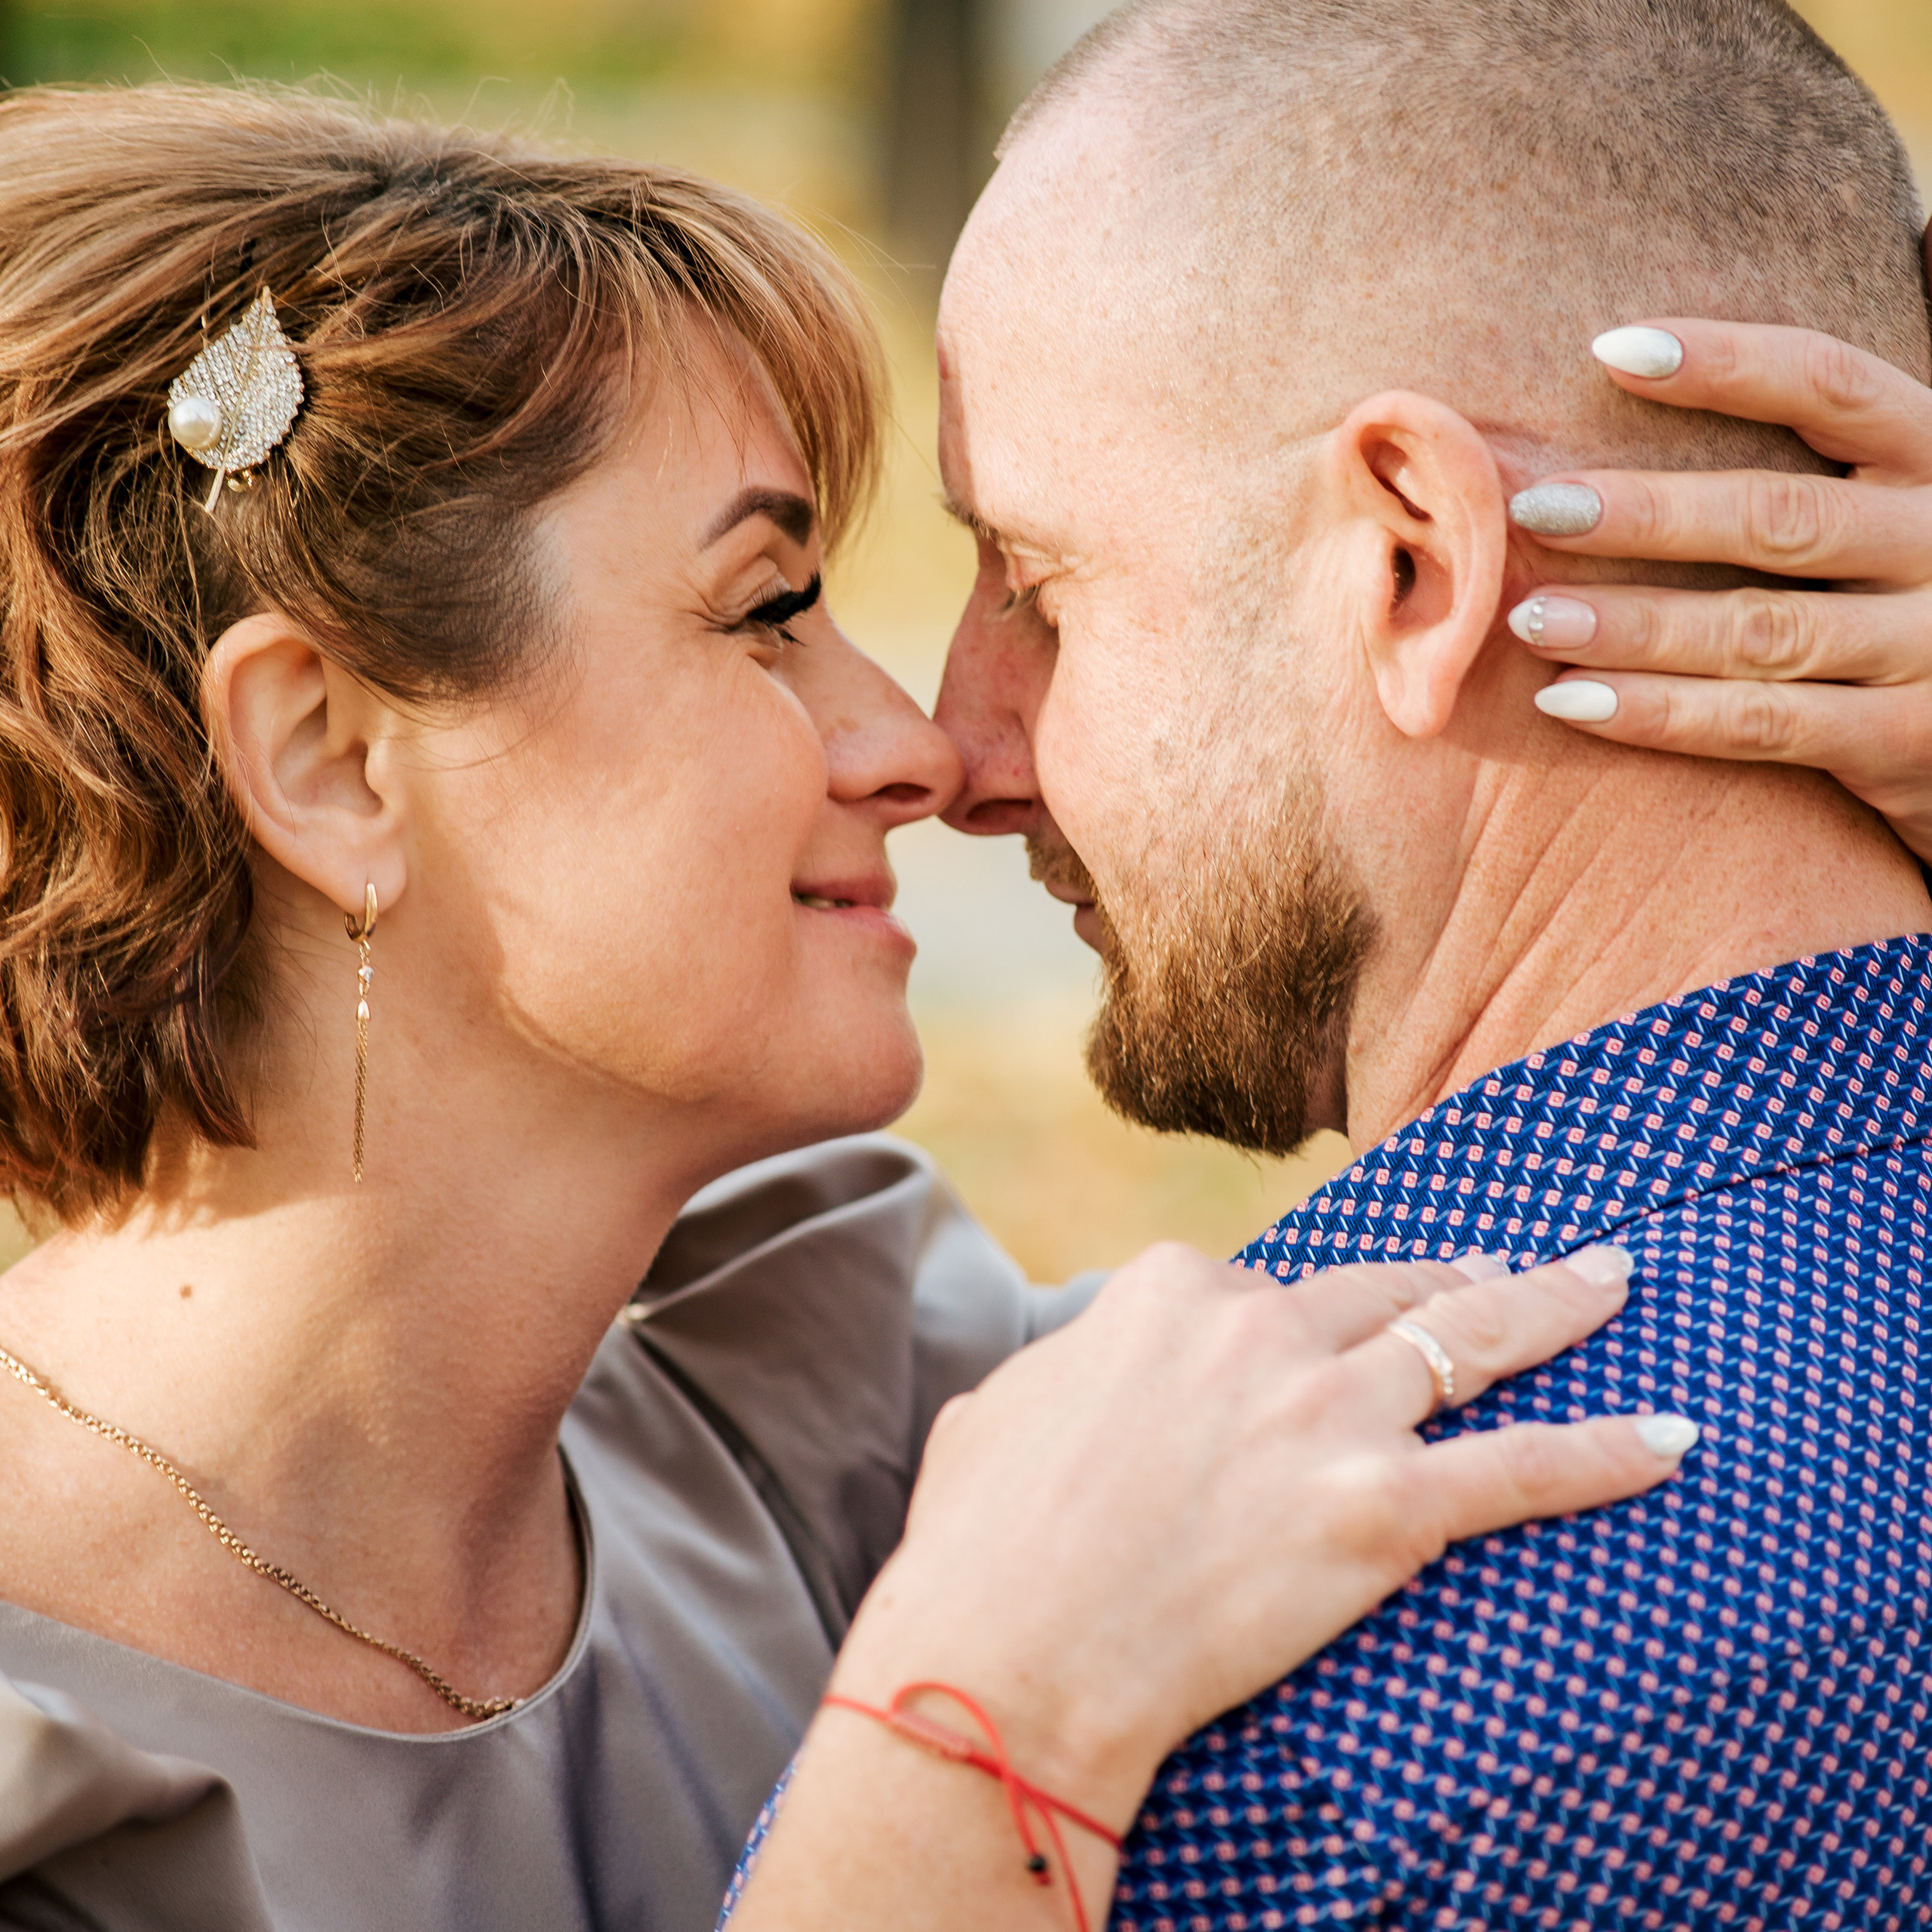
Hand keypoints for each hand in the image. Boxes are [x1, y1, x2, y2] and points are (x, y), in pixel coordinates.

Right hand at [832, 1241, 1685, 1829]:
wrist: (1012, 1662)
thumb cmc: (983, 1546)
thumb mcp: (1002, 1407)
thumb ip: (1067, 1360)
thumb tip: (1086, 1364)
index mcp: (1167, 1293)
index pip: (1257, 1283)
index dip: (1283, 1321)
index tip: (1301, 1343)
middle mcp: (1258, 1331)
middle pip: (1383, 1286)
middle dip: (1452, 1273)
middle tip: (1507, 1268)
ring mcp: (1326, 1415)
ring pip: (1471, 1337)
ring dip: (1553, 1306)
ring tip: (1606, 1283)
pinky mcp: (1380, 1511)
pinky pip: (1523, 1470)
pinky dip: (1606, 1453)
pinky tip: (1671, 1438)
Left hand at [1507, 259, 1931, 860]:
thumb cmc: (1904, 602)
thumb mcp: (1878, 517)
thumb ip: (1788, 477)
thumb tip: (1614, 396)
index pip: (1830, 386)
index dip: (1726, 363)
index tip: (1608, 350)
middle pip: (1779, 515)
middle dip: (1647, 514)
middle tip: (1531, 509)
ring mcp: (1930, 645)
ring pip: (1760, 629)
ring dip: (1634, 624)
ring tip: (1529, 615)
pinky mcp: (1905, 741)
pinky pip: (1763, 725)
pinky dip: (1659, 714)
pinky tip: (1568, 701)